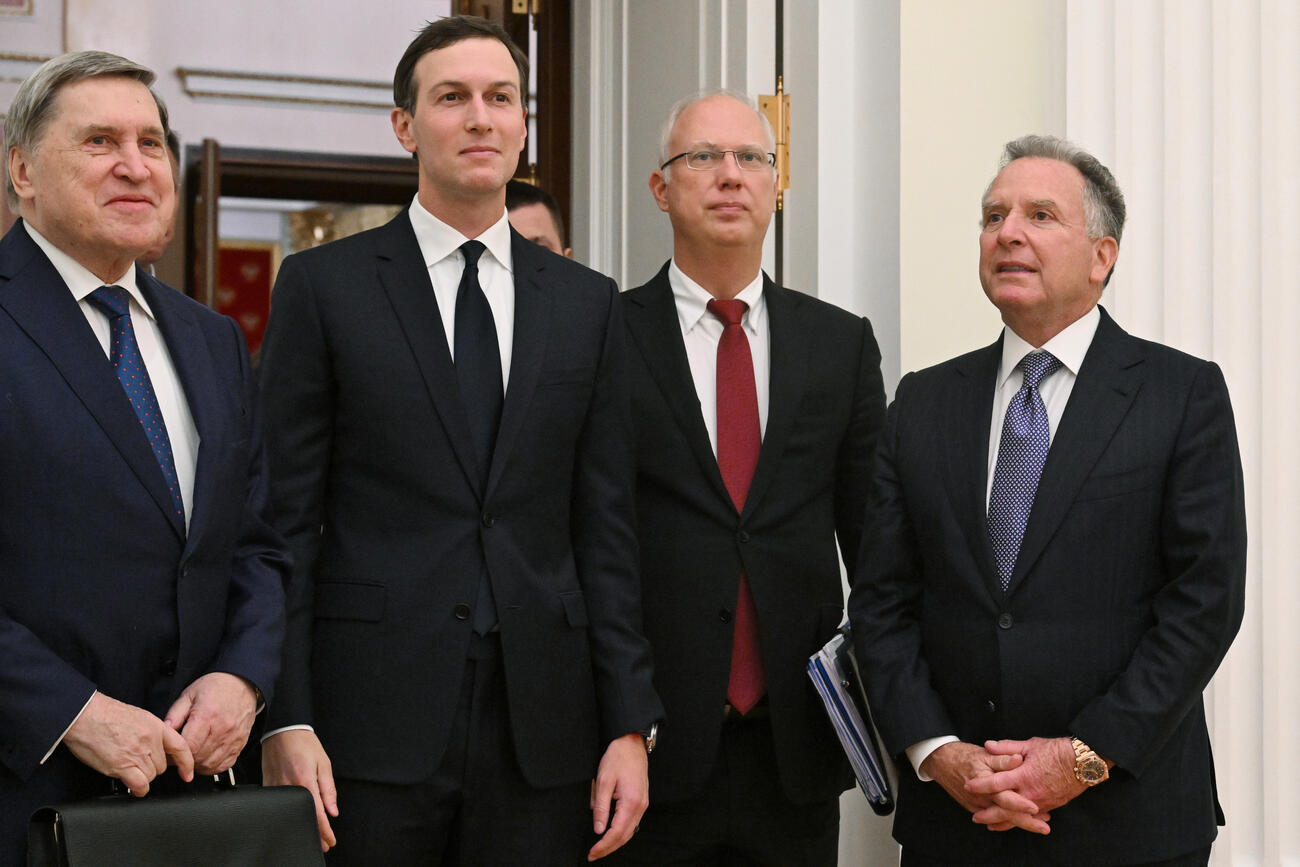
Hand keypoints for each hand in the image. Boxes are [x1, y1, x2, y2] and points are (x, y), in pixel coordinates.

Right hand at [63, 691, 193, 795]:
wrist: (84, 715)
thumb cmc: (104, 714)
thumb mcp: (137, 717)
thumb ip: (150, 733)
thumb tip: (154, 748)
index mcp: (156, 726)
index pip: (180, 747)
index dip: (186, 763)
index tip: (187, 773)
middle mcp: (150, 740)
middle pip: (162, 766)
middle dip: (152, 768)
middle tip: (137, 764)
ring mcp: (137, 753)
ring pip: (151, 776)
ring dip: (142, 777)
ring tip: (129, 770)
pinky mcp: (122, 766)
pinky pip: (140, 784)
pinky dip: (138, 789)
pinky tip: (134, 787)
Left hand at [164, 672, 257, 774]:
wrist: (241, 682)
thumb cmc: (215, 687)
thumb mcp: (189, 694)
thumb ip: (175, 714)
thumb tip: (164, 732)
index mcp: (207, 716)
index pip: (189, 747)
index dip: (177, 754)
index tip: (172, 752)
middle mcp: (222, 728)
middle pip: (199, 758)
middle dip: (186, 760)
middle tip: (180, 755)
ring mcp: (233, 737)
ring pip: (211, 764)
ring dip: (199, 765)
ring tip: (193, 756)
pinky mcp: (241, 742)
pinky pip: (225, 764)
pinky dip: (214, 766)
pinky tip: (207, 759)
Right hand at [262, 729, 337, 851]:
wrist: (283, 730)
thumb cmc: (305, 744)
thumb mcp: (324, 764)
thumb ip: (329, 789)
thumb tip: (333, 811)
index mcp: (306, 781)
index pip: (317, 814)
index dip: (325, 831)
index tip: (330, 841)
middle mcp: (289, 787)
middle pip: (303, 818)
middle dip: (315, 834)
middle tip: (324, 844)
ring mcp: (276, 788)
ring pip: (290, 814)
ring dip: (302, 825)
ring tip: (313, 835)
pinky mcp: (268, 786)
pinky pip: (279, 805)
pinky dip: (289, 814)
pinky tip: (296, 819)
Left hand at [586, 732, 648, 860]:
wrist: (631, 744)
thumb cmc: (617, 758)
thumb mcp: (604, 781)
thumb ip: (601, 807)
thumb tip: (599, 829)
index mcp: (631, 802)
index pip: (616, 832)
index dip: (603, 845)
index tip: (592, 853)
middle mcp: (640, 806)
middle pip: (625, 836)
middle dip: (608, 848)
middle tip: (593, 855)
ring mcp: (643, 804)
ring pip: (630, 831)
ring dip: (615, 842)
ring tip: (600, 848)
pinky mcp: (641, 801)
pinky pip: (632, 823)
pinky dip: (622, 832)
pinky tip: (612, 835)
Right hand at [920, 740, 1049, 834]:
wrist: (941, 762)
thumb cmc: (963, 755)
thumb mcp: (983, 753)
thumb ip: (1002, 759)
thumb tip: (1018, 759)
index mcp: (984, 783)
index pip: (1005, 797)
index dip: (1020, 804)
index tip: (1036, 808)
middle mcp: (980, 797)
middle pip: (1006, 814)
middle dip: (1026, 822)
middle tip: (1045, 827)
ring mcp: (977, 805)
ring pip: (1001, 818)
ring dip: (1019, 823)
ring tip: (1038, 825)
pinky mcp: (974, 807)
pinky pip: (993, 818)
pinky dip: (1006, 821)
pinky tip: (1019, 821)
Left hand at [966, 737, 1087, 823]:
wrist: (1083, 763)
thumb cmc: (1057, 751)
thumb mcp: (1030, 745)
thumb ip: (1007, 748)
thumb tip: (988, 745)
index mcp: (1024, 775)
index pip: (997, 783)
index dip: (981, 785)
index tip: (969, 786)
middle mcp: (1031, 792)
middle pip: (1005, 807)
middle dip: (989, 814)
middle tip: (975, 817)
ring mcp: (1041, 801)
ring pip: (1018, 816)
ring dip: (1003, 822)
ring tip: (990, 825)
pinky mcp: (1050, 806)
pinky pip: (1031, 816)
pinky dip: (1019, 820)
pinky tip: (1012, 823)